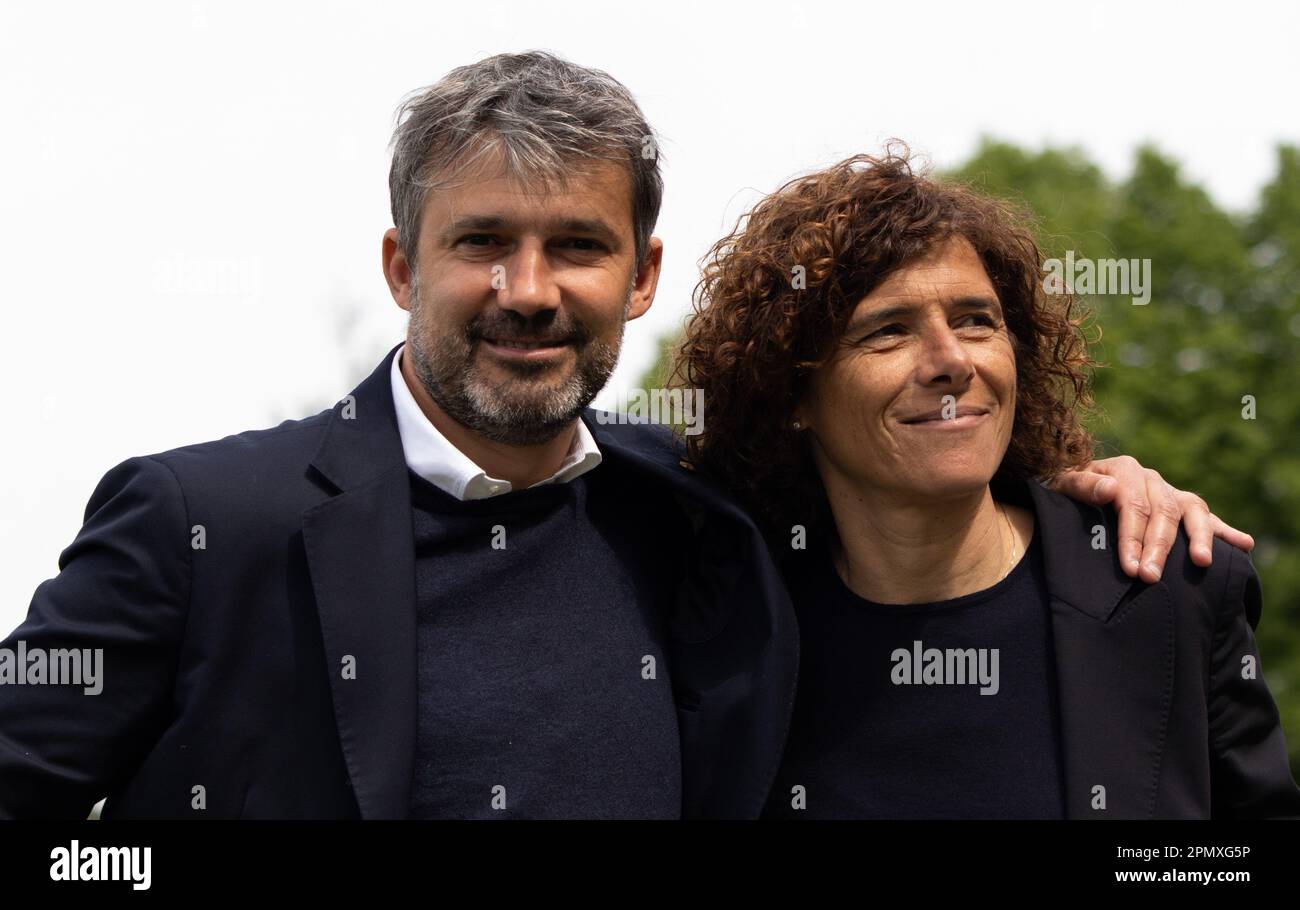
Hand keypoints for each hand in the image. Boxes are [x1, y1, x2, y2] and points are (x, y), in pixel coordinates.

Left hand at [1049, 456, 1254, 582]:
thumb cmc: (1064, 492)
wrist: (1071, 488)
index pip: (1133, 506)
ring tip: (1203, 562)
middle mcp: (1151, 479)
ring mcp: (1169, 492)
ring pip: (1191, 511)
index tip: (1131, 569)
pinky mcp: (1181, 506)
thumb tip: (1111, 489)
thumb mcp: (1061, 485)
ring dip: (1199, 537)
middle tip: (1151, 578)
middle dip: (1159, 548)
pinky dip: (1226, 531)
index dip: (1132, 538)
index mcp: (1123, 470)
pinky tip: (1244, 544)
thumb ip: (1082, 485)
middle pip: (1162, 513)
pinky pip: (1206, 517)